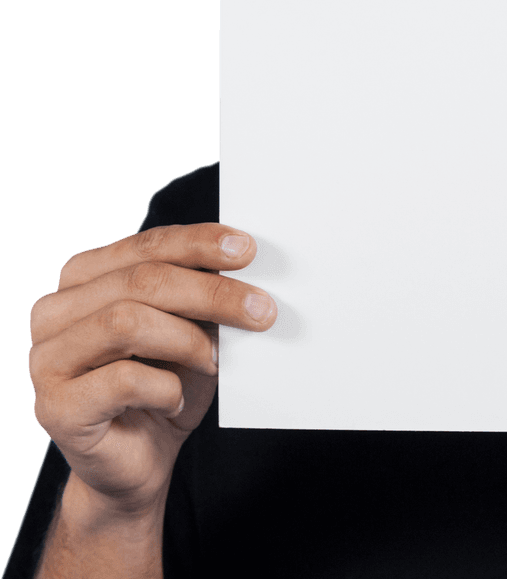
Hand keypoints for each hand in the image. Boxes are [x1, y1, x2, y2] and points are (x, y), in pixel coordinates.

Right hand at [29, 224, 276, 514]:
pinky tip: (175, 400)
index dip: (199, 243)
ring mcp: (47, 359)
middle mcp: (55, 311)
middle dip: (211, 293)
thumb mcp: (189, 327)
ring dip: (189, 341)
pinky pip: (123, 381)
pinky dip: (165, 388)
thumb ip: (200, 293)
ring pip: (127, 322)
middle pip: (142, 281)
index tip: (247, 250)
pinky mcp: (55, 406)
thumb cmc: (165, 382)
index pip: (148, 245)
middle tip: (261, 310)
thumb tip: (243, 268)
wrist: (139, 460)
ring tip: (215, 361)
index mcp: (84, 276)